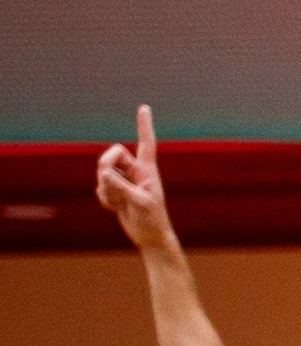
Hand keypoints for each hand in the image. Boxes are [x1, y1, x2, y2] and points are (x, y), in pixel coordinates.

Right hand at [96, 105, 176, 252]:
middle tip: (109, 181)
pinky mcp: (116, 191)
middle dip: (105, 166)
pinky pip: (100, 187)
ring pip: (103, 172)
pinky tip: (115, 208)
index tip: (144, 108)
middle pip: (111, 155)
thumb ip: (122, 187)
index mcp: (148, 170)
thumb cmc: (153, 220)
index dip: (144, 126)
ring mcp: (125, 181)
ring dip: (106, 187)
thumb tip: (104, 173)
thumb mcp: (140, 203)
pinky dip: (104, 197)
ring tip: (119, 202)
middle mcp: (136, 172)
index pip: (146, 143)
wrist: (150, 238)